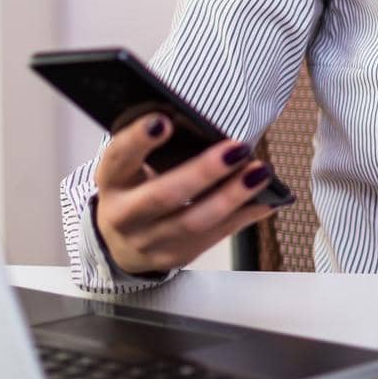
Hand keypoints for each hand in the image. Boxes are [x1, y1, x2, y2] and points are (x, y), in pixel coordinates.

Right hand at [93, 112, 276, 275]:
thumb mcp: (132, 165)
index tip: (165, 121)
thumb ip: (156, 148)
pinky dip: (242, 217)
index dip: (139, 140)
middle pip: (163, 195)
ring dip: (232, 196)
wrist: (122, 241)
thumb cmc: (136, 186)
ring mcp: (148, 241)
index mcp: (111, 180)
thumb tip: (205, 123)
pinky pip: (212, 238)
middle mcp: (124, 214)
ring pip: (193, 222)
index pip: (119, 157)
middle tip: (238, 149)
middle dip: (204, 172)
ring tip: (260, 173)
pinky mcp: (172, 258)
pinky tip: (265, 200)